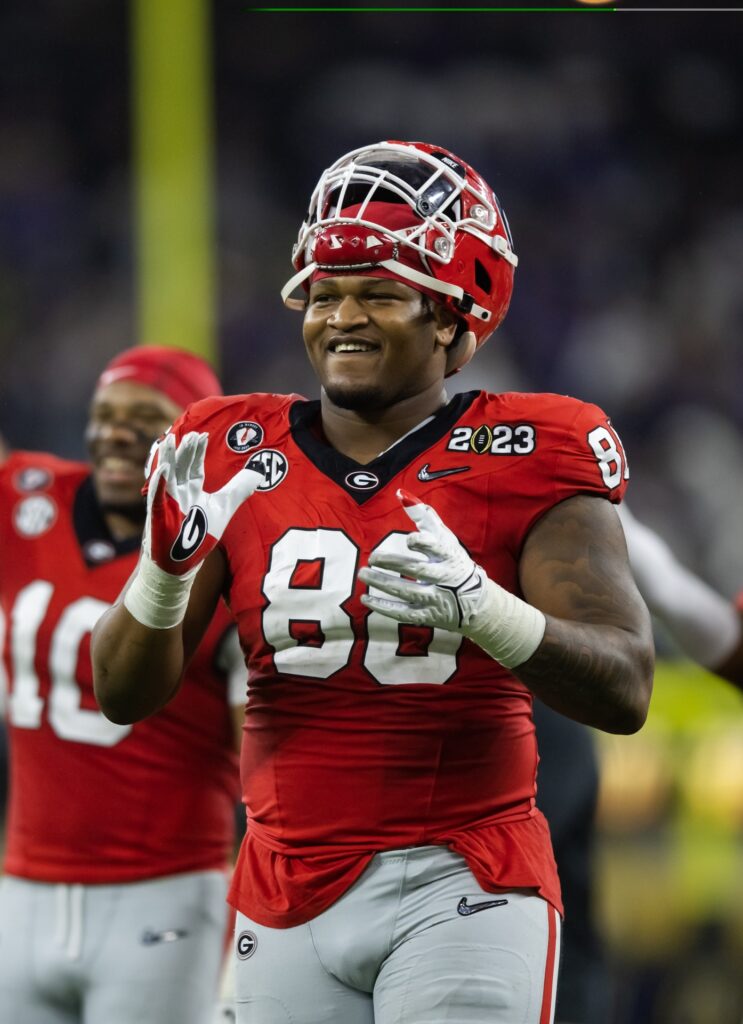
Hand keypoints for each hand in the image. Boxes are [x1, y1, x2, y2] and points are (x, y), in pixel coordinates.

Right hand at [145, 431, 262, 575]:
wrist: (183, 561)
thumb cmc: (200, 534)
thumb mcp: (224, 507)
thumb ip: (239, 489)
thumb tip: (259, 474)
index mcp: (192, 488)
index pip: (194, 466)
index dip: (198, 451)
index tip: (203, 435)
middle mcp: (178, 492)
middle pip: (181, 467)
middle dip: (186, 451)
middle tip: (192, 434)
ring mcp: (166, 502)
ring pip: (166, 476)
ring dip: (168, 458)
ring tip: (169, 440)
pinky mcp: (158, 515)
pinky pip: (157, 497)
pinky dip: (159, 484)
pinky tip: (163, 470)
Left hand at [359, 488, 545, 668]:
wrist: (475, 601)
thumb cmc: (453, 560)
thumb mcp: (444, 538)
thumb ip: (424, 516)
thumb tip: (401, 494)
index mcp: (449, 556)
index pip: (437, 548)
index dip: (423, 543)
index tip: (409, 540)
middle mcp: (444, 577)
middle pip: (417, 570)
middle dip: (393, 563)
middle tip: (372, 557)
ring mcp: (436, 599)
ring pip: (407, 592)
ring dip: (383, 583)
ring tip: (363, 573)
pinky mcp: (428, 615)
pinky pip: (403, 612)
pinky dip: (383, 606)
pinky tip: (366, 597)